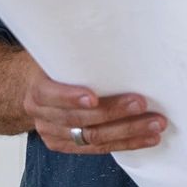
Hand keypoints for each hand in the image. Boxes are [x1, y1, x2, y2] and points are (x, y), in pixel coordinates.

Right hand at [20, 58, 165, 155]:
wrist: (31, 88)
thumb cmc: (53, 67)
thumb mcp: (55, 55)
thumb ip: (74, 55)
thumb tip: (114, 37)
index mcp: (37, 90)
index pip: (51, 95)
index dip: (71, 98)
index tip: (94, 98)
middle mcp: (43, 116)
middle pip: (80, 120)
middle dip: (114, 113)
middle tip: (141, 104)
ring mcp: (55, 134)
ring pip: (93, 138)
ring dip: (128, 132)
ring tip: (154, 125)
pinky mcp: (68, 146)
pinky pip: (100, 149)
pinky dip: (126, 143)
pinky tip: (148, 138)